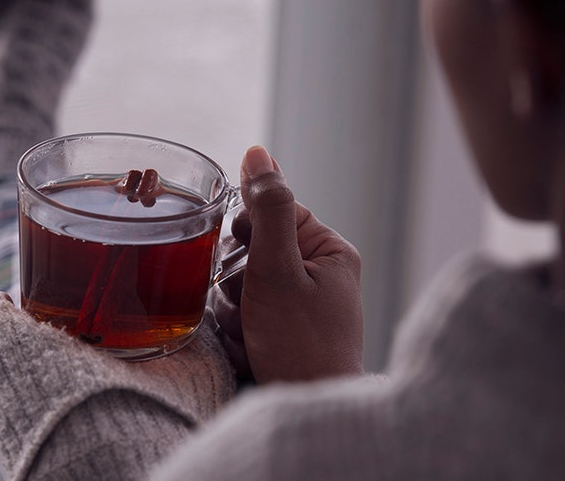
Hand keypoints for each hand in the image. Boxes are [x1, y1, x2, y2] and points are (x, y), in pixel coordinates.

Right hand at [213, 145, 363, 382]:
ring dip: (234, 311)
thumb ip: (266, 209)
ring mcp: (302, 306)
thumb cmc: (300, 345)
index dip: (247, 236)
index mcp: (330, 250)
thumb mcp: (277, 270)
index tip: (247, 264)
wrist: (308, 411)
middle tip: (250, 307)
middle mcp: (320, 274)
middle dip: (237, 282)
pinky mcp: (284, 333)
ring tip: (252, 334)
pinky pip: (244, 317)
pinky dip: (239, 333)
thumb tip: (258, 153)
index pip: (271, 213)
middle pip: (251, 250)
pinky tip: (252, 350)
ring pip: (241, 286)